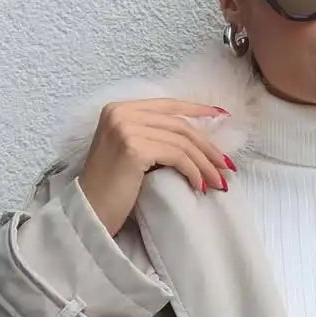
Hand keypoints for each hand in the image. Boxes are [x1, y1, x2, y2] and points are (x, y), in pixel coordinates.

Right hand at [78, 98, 234, 235]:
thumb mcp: (130, 152)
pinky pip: (176, 156)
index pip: (167, 105)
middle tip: (226, 166)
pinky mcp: (133, 148)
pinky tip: (198, 186)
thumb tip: (197, 138)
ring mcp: (125, 128)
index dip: (197, 109)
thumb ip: (153, 135)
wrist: (88, 211)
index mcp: (118, 109)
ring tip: (217, 182)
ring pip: (181, 142)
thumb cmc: (111, 188)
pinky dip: (193, 171)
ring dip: (205, 164)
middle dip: (207, 147)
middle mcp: (120, 113)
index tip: (222, 116)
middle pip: (178, 125)